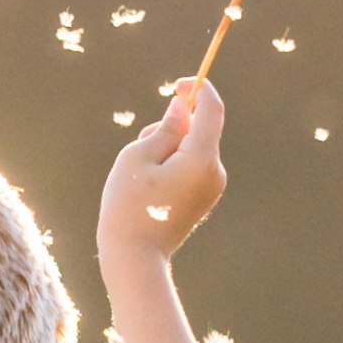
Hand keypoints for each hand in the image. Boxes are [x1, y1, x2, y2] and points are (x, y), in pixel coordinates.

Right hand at [99, 80, 226, 275]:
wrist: (135, 258)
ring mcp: (211, 188)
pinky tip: (149, 185)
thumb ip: (164, 128)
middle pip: (201, 130)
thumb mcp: (138, 156)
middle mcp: (214, 172)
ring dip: (169, 146)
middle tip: (142, 144)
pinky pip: (192, 168)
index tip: (178, 84)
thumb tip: (183, 108)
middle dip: (173, 125)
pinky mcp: (203, 200)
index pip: (211, 109)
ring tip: (140, 172)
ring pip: (194, 149)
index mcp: (201, 158)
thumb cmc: (128, 205)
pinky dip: (173, 164)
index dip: (198, 89)